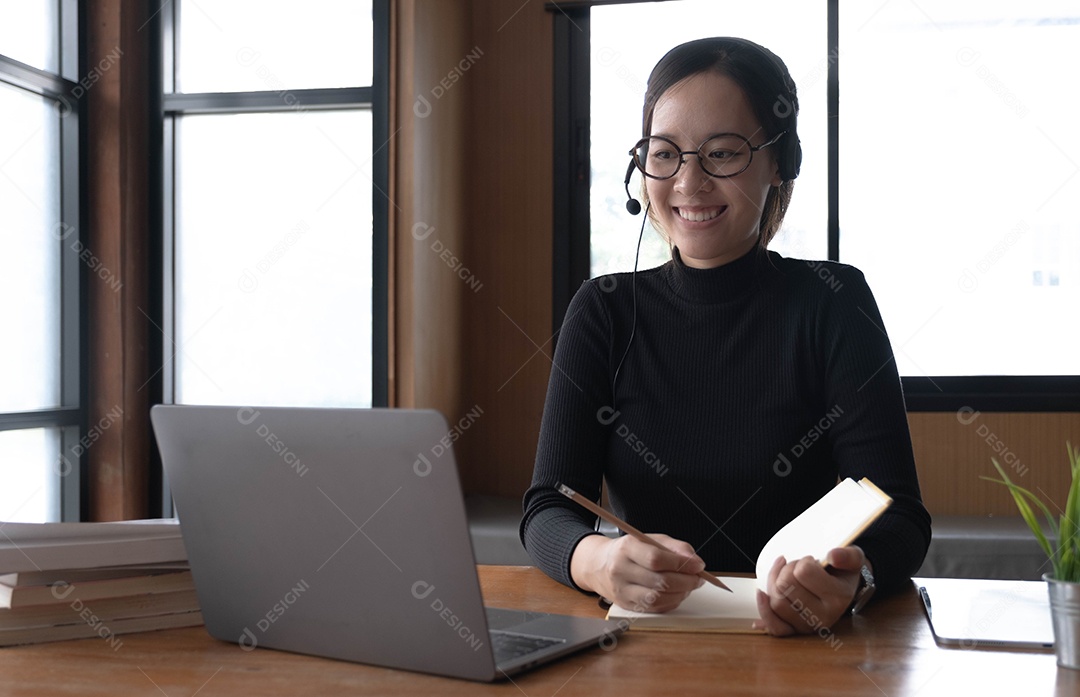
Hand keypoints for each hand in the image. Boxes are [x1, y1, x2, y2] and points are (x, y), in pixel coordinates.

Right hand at [570, 533, 705, 612]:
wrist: (599, 565)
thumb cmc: (629, 551)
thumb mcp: (650, 539)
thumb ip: (674, 546)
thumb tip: (695, 561)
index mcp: (627, 548)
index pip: (656, 559)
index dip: (681, 564)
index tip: (699, 565)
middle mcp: (621, 570)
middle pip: (659, 581)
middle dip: (686, 581)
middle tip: (698, 578)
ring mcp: (622, 590)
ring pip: (657, 598)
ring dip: (680, 594)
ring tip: (688, 586)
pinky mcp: (626, 605)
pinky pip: (654, 608)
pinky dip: (671, 602)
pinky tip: (676, 594)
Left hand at [752, 545, 867, 635]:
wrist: (842, 589)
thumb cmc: (842, 573)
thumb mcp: (853, 559)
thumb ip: (847, 555)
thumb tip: (833, 556)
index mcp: (838, 598)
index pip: (804, 572)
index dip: (804, 561)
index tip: (813, 562)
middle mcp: (823, 617)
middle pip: (784, 585)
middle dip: (787, 570)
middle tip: (800, 569)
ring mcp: (807, 627)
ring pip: (775, 600)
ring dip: (775, 582)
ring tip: (789, 577)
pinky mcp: (794, 631)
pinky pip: (774, 627)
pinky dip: (764, 611)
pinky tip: (762, 595)